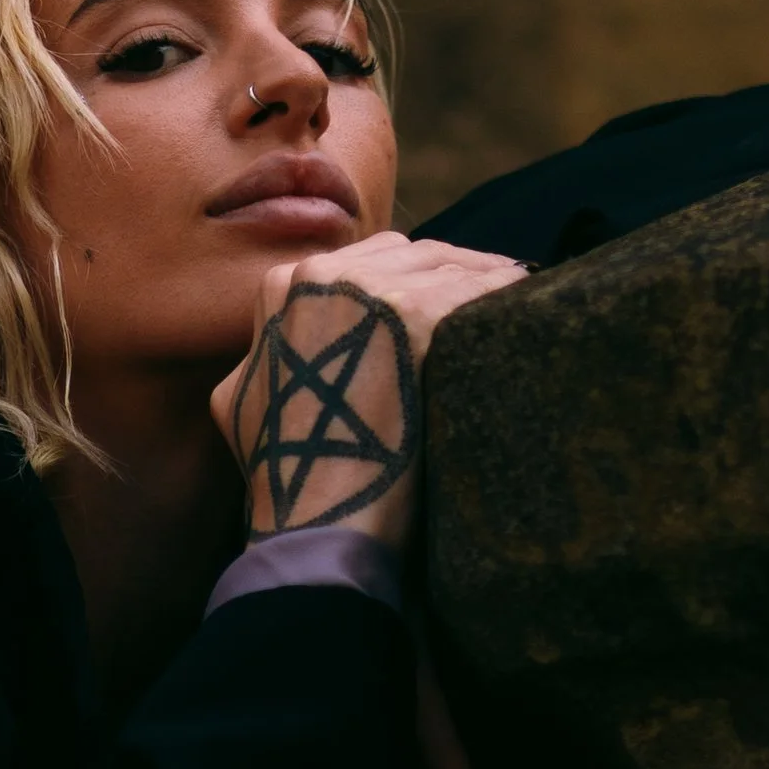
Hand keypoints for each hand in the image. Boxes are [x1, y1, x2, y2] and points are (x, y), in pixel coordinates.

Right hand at [209, 234, 527, 555]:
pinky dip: (502, 300)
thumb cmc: (281, 471)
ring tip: (519, 300)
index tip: (446, 294)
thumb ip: (266, 355)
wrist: (312, 511)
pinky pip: (475, 293)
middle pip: (413, 257)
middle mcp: (323, 273)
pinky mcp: (413, 315)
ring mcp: (368, 290)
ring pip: (448, 268)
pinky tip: (527, 311)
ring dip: (486, 283)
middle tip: (494, 292)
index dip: (412, 279)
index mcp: (284, 285)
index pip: (368, 262)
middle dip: (452, 274)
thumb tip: (272, 349)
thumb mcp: (241, 400)